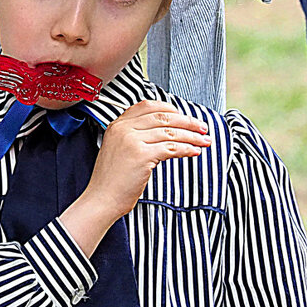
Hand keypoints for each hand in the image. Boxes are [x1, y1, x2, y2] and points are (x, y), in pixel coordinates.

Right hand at [59, 100, 210, 255]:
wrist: (101, 199)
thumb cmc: (111, 180)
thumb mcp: (118, 149)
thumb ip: (135, 136)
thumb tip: (165, 132)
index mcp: (118, 125)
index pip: (148, 106)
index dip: (169, 109)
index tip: (183, 115)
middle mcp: (124, 129)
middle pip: (164, 118)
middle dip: (187, 121)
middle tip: (202, 127)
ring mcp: (132, 141)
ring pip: (170, 132)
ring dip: (192, 136)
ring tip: (204, 140)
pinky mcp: (142, 156)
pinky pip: (172, 148)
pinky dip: (187, 149)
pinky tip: (194, 152)